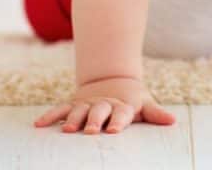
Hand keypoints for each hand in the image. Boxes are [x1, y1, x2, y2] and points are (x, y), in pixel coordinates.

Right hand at [34, 77, 176, 133]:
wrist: (113, 79)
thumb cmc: (132, 99)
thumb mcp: (145, 103)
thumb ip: (155, 113)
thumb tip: (173, 121)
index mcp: (122, 105)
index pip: (121, 114)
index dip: (118, 121)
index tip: (113, 131)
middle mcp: (103, 104)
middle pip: (99, 112)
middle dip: (94, 121)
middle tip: (90, 131)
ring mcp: (87, 104)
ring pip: (78, 111)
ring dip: (72, 120)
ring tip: (66, 131)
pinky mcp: (74, 104)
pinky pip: (60, 109)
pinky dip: (50, 116)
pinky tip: (38, 125)